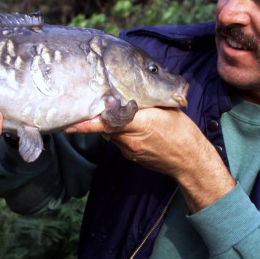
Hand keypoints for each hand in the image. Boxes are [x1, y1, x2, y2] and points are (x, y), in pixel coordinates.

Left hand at [65, 107, 235, 211]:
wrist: (190, 160)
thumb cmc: (181, 131)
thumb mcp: (164, 110)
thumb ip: (143, 103)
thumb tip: (125, 98)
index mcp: (138, 123)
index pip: (106, 122)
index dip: (86, 124)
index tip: (69, 124)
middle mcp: (129, 139)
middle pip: (105, 127)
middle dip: (99, 118)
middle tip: (91, 105)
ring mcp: (129, 151)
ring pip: (112, 134)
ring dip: (112, 125)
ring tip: (121, 114)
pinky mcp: (132, 157)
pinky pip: (120, 142)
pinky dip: (121, 134)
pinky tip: (134, 129)